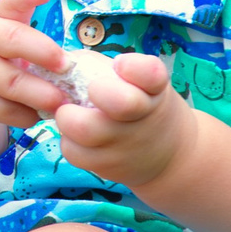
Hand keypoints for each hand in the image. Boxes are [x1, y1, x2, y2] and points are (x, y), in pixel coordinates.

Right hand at [0, 0, 81, 131]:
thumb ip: (30, 39)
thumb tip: (75, 65)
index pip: (10, 2)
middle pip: (11, 40)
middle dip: (43, 51)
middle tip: (66, 66)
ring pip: (10, 82)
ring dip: (41, 94)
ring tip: (61, 102)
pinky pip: (4, 110)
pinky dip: (25, 115)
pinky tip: (36, 114)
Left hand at [50, 53, 198, 186]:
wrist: (168, 155)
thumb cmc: (139, 104)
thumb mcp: (137, 82)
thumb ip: (105, 67)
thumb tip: (62, 64)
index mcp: (153, 87)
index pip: (150, 72)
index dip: (133, 67)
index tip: (120, 65)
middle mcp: (142, 116)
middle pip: (120, 102)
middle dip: (97, 91)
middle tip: (89, 92)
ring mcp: (125, 145)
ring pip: (84, 129)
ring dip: (70, 116)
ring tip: (73, 112)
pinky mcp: (107, 167)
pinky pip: (73, 151)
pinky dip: (69, 140)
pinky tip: (77, 135)